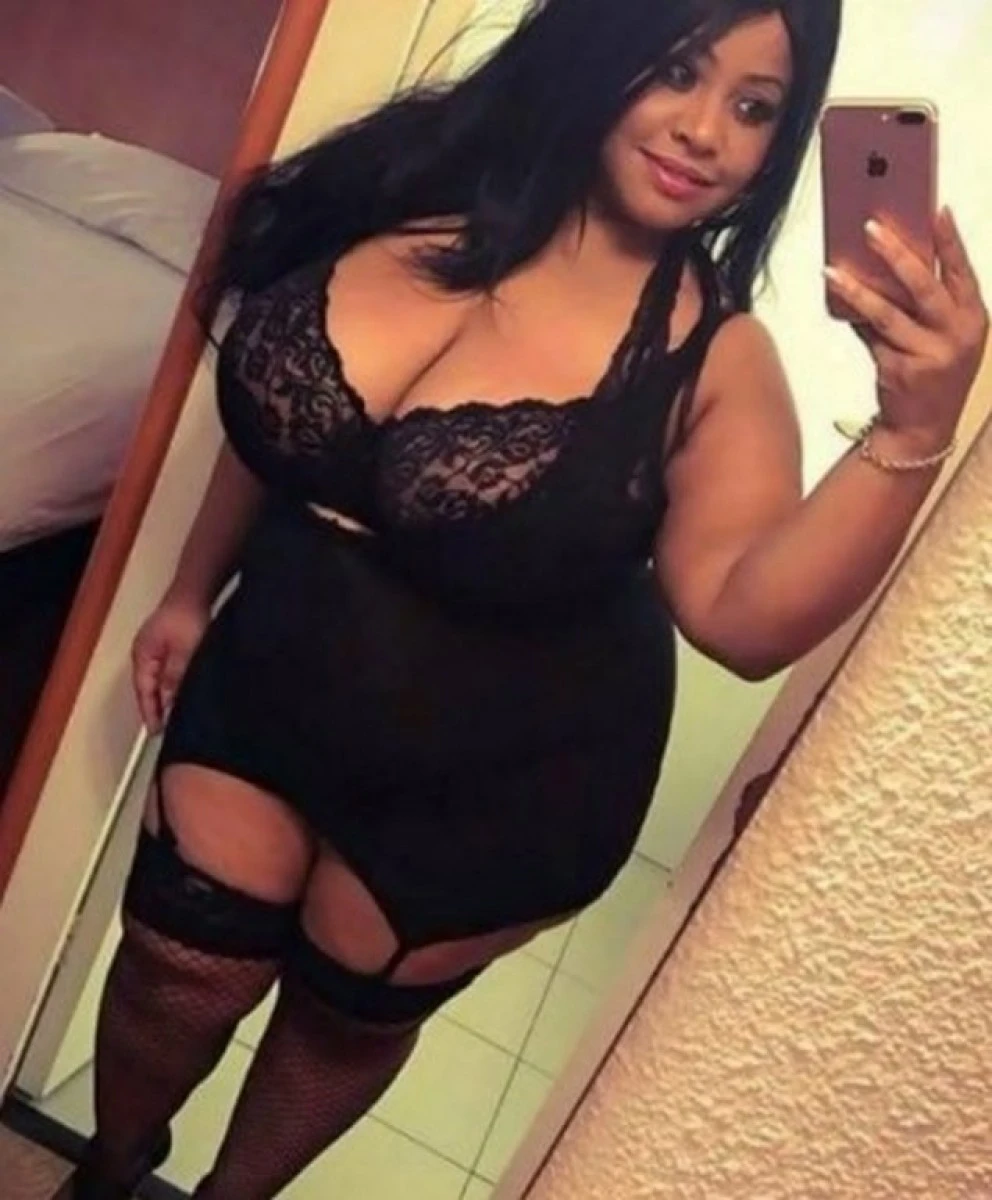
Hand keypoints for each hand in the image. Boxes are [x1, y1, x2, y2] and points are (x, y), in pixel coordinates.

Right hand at [131, 592, 211, 732]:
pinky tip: (182, 692)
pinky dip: (172, 684)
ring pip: (158, 680)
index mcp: (143, 656)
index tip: (157, 731)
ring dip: (165, 697)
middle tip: (164, 729)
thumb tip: (169, 702)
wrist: (195, 591)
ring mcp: (156, 649)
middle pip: (148, 688)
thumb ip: (175, 678)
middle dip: (156, 708)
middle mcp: (145, 654)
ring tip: (173, 716)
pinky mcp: (168, 645)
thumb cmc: (187, 616)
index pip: (144, 692)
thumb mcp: (184, 653)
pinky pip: (166, 671)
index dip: (151, 713)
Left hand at [825, 208, 988, 448]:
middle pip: (923, 286)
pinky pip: (870, 337)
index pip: (962, 272)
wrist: (922, 431)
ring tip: (833, 270)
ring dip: (857, 289)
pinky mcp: (900, 371)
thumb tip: (884, 260)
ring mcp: (929, 355)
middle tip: (870, 228)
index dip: (950, 241)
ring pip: (887, 314)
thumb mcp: (943, 338)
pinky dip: (853, 317)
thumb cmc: (932, 373)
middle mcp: (957, 336)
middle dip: (896, 253)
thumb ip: (923, 305)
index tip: (938, 209)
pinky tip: (836, 299)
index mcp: (974, 319)